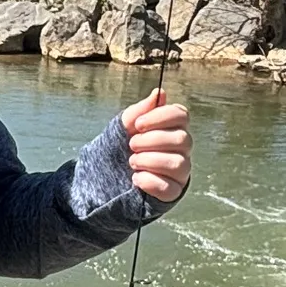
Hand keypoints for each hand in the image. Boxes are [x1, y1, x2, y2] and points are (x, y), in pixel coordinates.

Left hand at [121, 88, 191, 202]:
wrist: (102, 178)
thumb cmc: (117, 149)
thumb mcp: (122, 127)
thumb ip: (139, 111)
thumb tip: (159, 93)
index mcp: (171, 129)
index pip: (181, 115)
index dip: (160, 117)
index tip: (138, 125)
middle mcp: (181, 149)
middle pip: (182, 139)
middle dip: (151, 141)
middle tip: (131, 145)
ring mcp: (179, 172)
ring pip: (178, 163)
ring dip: (149, 161)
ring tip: (132, 162)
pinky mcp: (171, 192)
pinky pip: (169, 188)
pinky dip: (149, 182)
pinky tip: (136, 178)